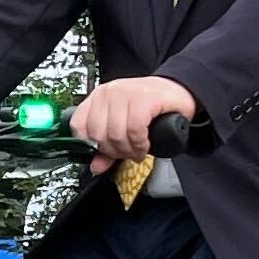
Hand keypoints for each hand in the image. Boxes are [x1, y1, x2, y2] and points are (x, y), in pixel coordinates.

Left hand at [71, 75, 196, 171]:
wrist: (179, 92)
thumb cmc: (151, 107)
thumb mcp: (124, 127)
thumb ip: (107, 148)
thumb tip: (95, 167)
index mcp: (98, 98)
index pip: (79, 126)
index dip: (91, 146)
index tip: (107, 153)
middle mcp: (108, 92)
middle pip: (98, 134)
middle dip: (115, 151)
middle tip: (128, 153)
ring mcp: (125, 93)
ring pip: (115, 134)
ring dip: (129, 150)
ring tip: (139, 151)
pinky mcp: (144, 98)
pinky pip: (134, 129)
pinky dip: (140, 142)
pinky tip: (146, 144)